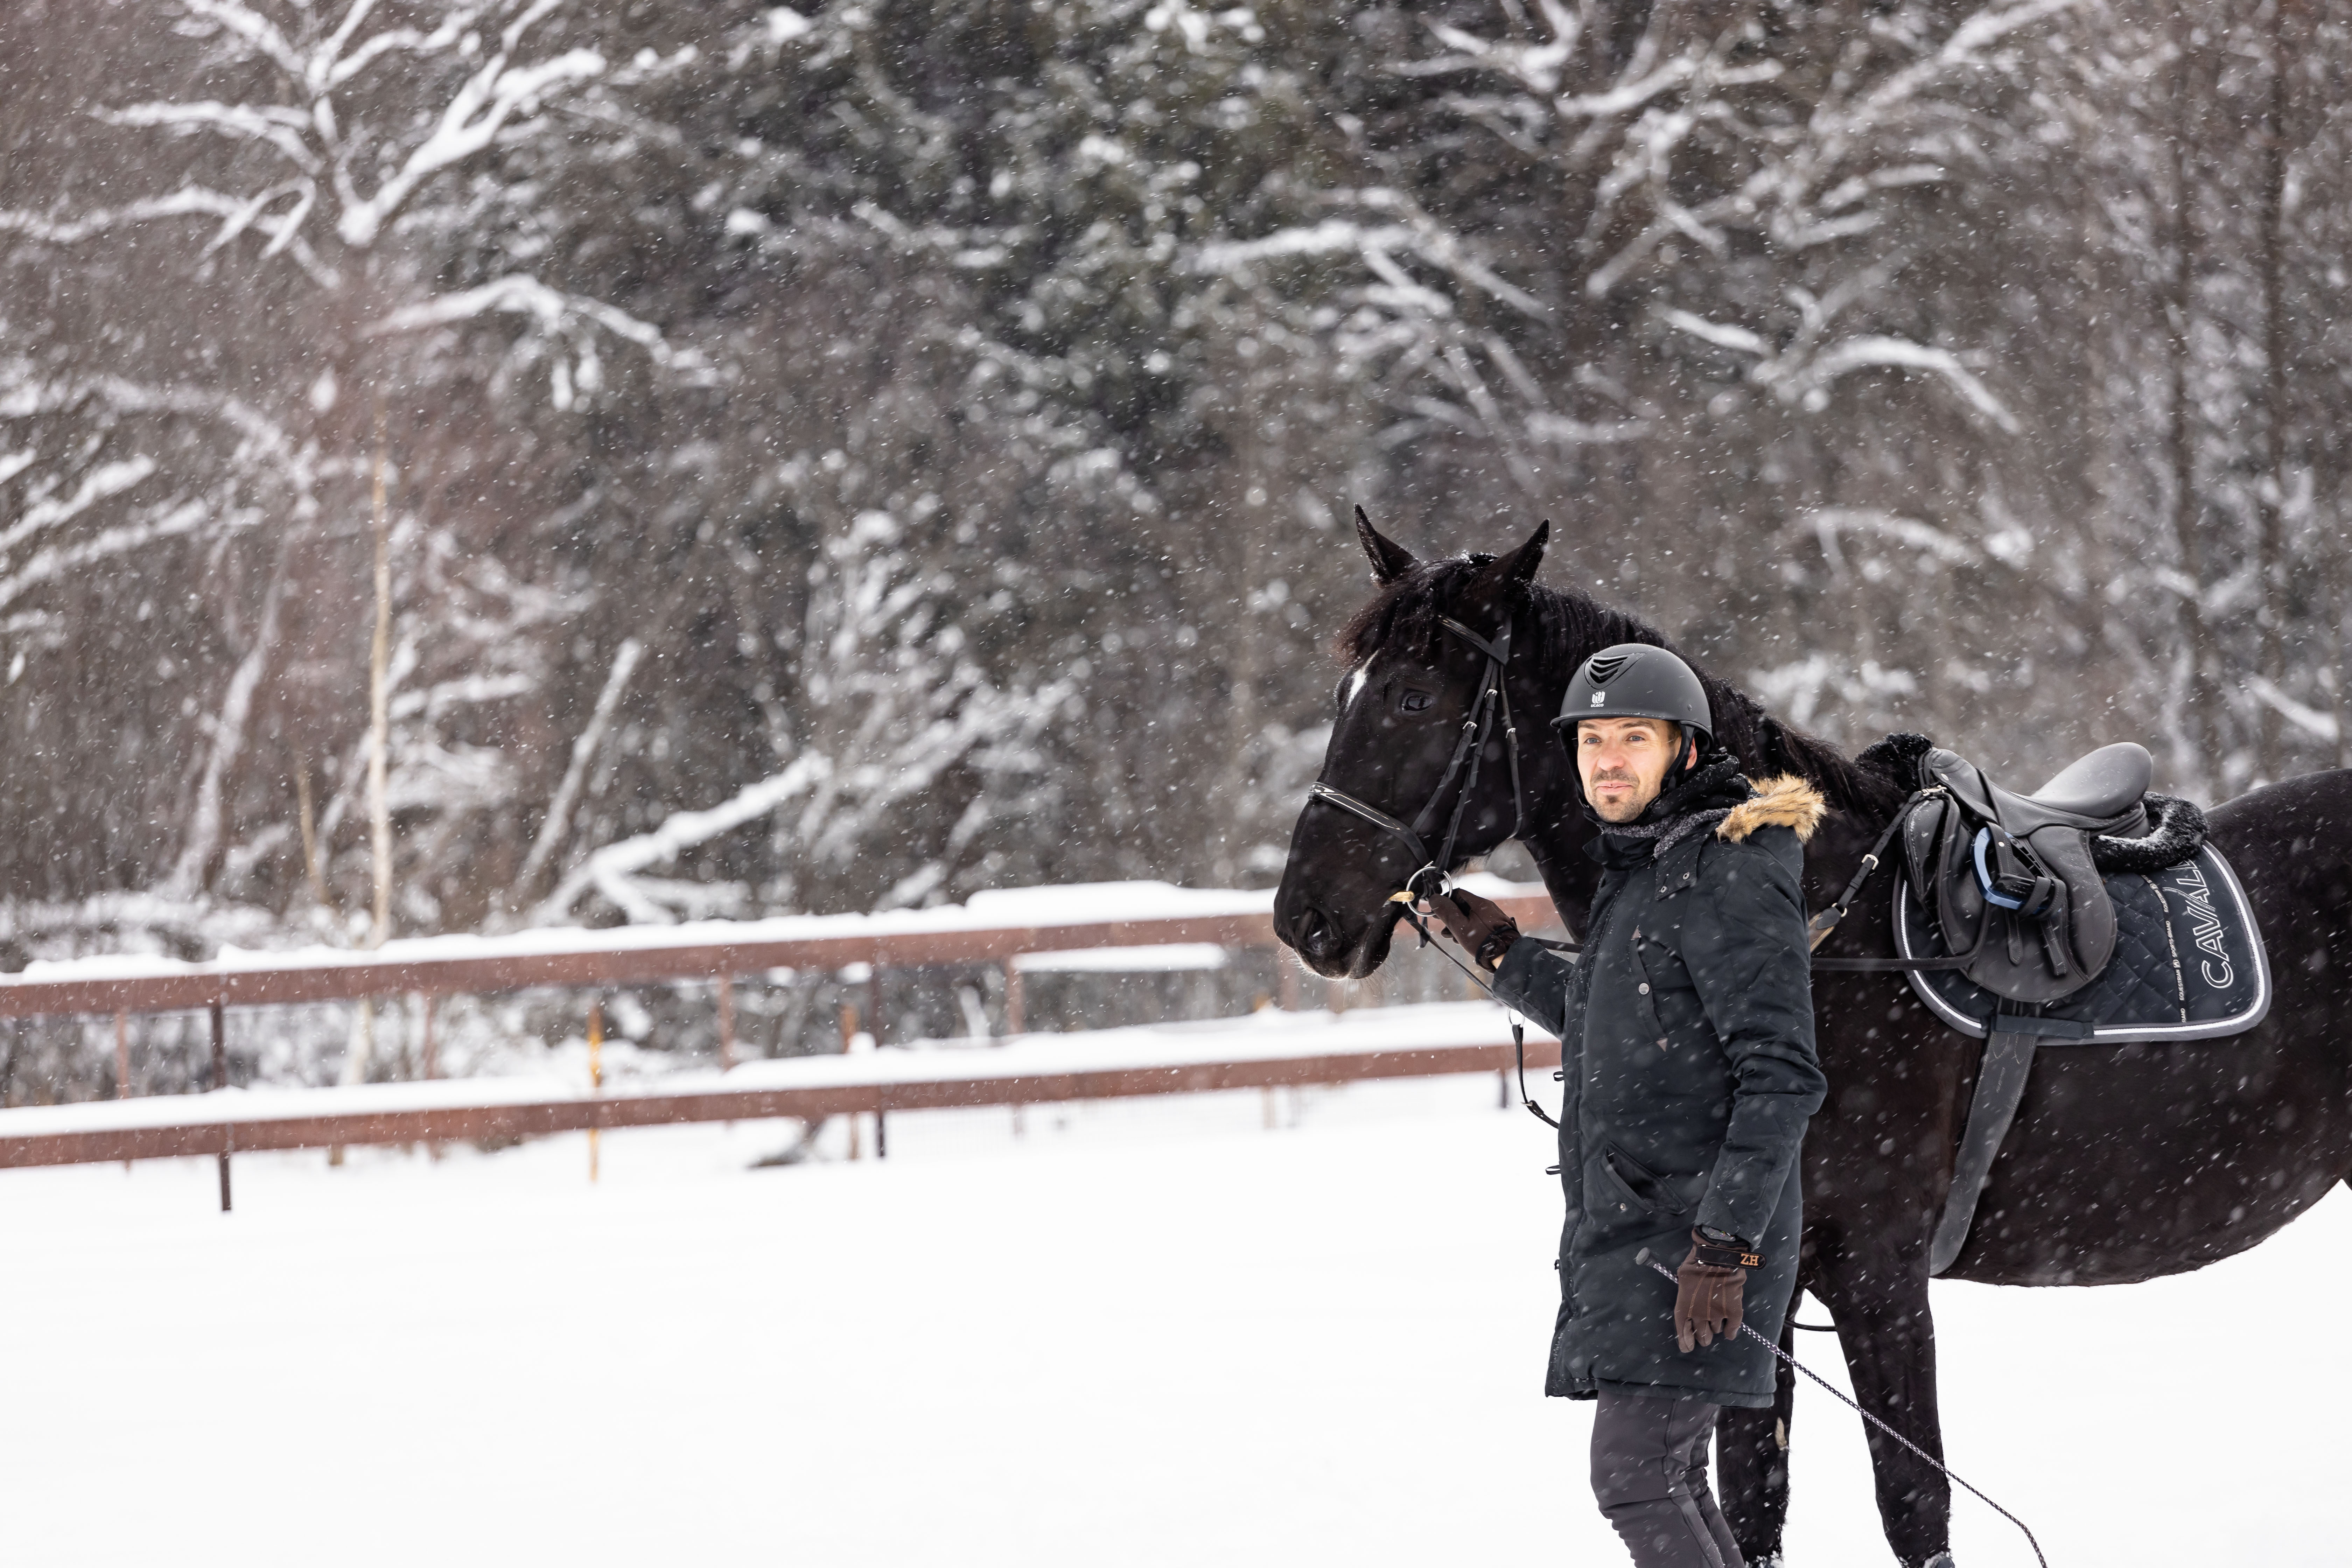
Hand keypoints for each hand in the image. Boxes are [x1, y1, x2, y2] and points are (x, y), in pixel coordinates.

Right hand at [1424, 889, 1518, 969]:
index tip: (1438, 912)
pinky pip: (1477, 923)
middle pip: (1463, 906)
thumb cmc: (1482, 941)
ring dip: (1459, 925)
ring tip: (1453, 937)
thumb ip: (1447, 912)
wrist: (1506, 956)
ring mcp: (1492, 917)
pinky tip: (1465, 940)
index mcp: (1479, 903)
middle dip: (1451, 916)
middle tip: (1445, 928)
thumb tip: (1434, 899)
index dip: (1445, 901)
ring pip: (1469, 916)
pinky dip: (1468, 929)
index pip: (1457, 893)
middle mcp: (1487, 907)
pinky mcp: (1495, 926)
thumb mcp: (1460, 926)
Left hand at [1674, 1236, 1748, 1351]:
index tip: (1688, 1349)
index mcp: (1684, 1307)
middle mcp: (1699, 1314)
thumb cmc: (1697, 1263)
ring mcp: (1717, 1314)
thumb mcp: (1683, 1279)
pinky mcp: (1733, 1311)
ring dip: (1715, 1328)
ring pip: (1716, 1330)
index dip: (1685, 1341)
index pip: (1682, 1331)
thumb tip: (1689, 1309)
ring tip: (1716, 1320)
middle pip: (1701, 1334)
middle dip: (1703, 1337)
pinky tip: (1730, 1333)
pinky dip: (1732, 1331)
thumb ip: (1686, 1295)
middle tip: (1705, 1335)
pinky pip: (1733, 1328)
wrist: (1717, 1256)